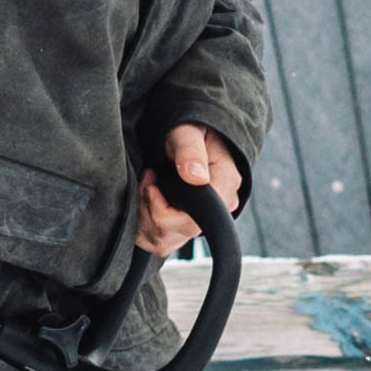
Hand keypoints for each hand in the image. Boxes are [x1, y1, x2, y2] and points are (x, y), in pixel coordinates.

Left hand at [136, 123, 242, 255]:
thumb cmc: (192, 128)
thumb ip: (190, 152)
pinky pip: (162, 241)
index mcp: (225, 185)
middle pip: (175, 235)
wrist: (195, 131)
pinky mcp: (189, 224)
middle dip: (148, 210)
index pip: (191, 221)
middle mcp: (220, 208)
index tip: (151, 181)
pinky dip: (145, 224)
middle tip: (147, 179)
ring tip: (147, 187)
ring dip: (144, 218)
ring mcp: (204, 219)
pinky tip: (148, 199)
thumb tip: (195, 177)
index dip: (160, 208)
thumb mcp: (187, 132)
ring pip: (165, 242)